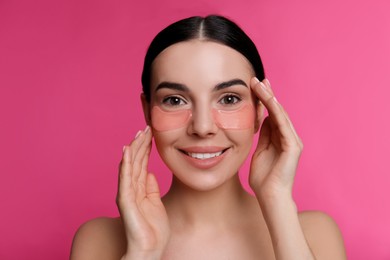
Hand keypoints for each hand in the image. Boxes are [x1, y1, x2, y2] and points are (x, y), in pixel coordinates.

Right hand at [117, 126, 169, 258]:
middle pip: (134, 161)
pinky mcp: (125, 200)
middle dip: (140, 144)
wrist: (150, 248)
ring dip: (134, 149)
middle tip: (146, 127)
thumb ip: (151, 187)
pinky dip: (125, 165)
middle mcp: (130, 188)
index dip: (145, 148)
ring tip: (139, 134)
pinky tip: (126, 152)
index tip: (150, 134)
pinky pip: (125, 179)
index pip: (141, 164)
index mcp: (139, 189)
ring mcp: (127, 193)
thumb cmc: (154, 229)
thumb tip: (150, 173)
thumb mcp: (156, 202)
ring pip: (129, 166)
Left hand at [249, 78, 302, 198]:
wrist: (270, 196)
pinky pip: (283, 124)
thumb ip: (264, 135)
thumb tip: (262, 119)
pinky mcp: (293, 146)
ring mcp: (292, 141)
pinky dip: (276, 111)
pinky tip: (269, 99)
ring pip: (280, 114)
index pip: (272, 114)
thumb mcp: (260, 150)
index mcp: (280, 138)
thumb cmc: (263, 177)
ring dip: (270, 98)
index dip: (264, 100)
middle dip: (267, 94)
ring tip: (260, 84)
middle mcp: (289, 137)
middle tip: (257, 79)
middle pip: (277, 110)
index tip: (254, 86)